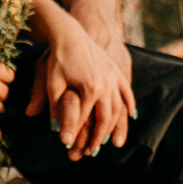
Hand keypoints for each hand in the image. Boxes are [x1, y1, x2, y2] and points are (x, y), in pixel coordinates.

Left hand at [25, 10, 131, 159]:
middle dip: (101, 137)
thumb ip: (56, 110)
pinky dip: (129, 104)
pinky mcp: (117, 69)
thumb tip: (60, 135)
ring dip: (117, 126)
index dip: (81, 136)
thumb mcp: (53, 84)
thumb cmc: (58, 58)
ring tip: (113, 141)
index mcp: (91, 88)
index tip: (74, 150)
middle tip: (94, 151)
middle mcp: (107, 84)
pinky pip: (127, 91)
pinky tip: (130, 116)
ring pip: (120, 107)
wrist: (69, 32)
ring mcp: (114, 76)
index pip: (87, 120)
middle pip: (107, 117)